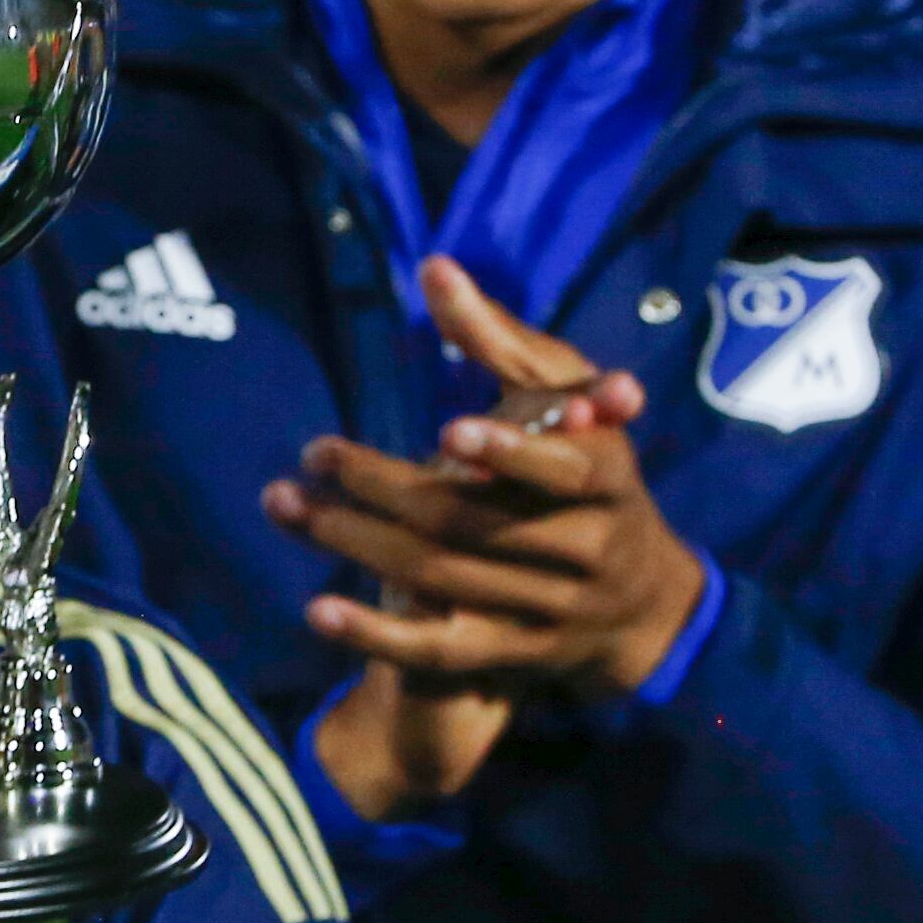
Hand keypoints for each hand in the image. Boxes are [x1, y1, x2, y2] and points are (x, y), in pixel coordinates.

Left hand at [264, 259, 699, 713]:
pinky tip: (316, 609)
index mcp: (608, 480)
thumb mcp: (564, 395)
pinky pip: (437, 651)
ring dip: (355, 543)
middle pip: (476, 524)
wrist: (638, 601)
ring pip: (442, 580)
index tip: (448, 431)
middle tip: (314, 451)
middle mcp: (584, 552)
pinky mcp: (508, 656)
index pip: (567, 472)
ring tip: (284, 504)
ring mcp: (545, 612)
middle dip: (385, 487)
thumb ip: (499, 339)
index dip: (512, 453)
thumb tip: (433, 267)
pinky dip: (375, 634)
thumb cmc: (586, 465)